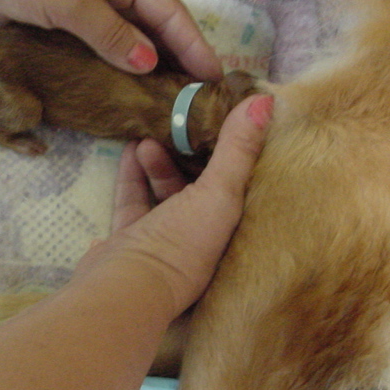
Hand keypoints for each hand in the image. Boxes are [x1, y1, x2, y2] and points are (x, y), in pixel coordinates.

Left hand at [0, 0, 223, 79]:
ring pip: (127, 38)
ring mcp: (86, 4)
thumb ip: (110, 33)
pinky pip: (100, 47)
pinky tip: (125, 87)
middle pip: (153, 24)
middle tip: (196, 93)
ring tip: (168, 97)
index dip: (192, 41)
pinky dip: (116, 65)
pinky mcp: (63, 22)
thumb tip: (149, 63)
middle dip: (177, 55)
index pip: (167, 8)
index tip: (212, 73)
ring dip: (147, 64)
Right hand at [75, 94, 273, 315]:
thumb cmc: (183, 243)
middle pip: (198, 186)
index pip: (238, 185)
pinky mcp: (130, 239)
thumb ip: (237, 149)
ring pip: (163, 191)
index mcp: (229, 231)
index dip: (233, 152)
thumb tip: (265, 100)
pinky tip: (127, 150)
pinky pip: (132, 200)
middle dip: (189, 153)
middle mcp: (200, 237)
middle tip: (181, 123)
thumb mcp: (219, 194)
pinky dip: (131, 175)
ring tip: (147, 134)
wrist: (124, 288)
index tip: (225, 120)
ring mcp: (162, 240)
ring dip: (157, 161)